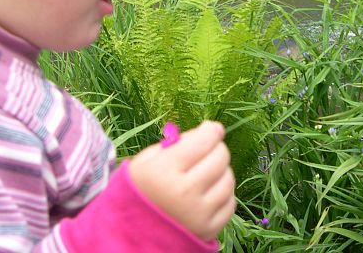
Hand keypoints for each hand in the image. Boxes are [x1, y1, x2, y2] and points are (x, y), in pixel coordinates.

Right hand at [128, 121, 235, 241]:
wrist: (131, 233)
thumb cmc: (140, 189)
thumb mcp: (147, 159)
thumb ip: (178, 142)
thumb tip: (211, 130)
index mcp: (164, 170)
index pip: (204, 140)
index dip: (212, 130)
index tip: (211, 129)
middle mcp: (184, 192)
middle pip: (220, 158)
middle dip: (216, 149)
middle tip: (206, 151)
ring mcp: (198, 213)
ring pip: (228, 180)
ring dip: (221, 171)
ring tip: (206, 173)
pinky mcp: (208, 230)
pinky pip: (230, 204)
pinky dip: (224, 194)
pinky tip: (210, 192)